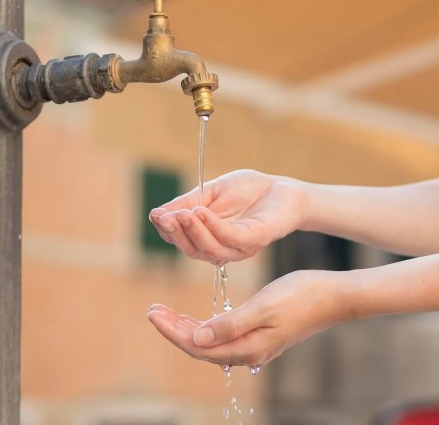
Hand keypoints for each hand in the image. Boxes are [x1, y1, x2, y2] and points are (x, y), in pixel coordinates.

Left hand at [146, 270, 351, 366]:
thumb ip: (230, 324)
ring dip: (187, 328)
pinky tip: (197, 318)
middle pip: (200, 346)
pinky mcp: (260, 336)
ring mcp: (255, 345)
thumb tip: (197, 337)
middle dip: (174, 329)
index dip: (172, 330)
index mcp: (247, 346)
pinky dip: (205, 327)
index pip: (197, 345)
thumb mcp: (264, 306)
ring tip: (166, 313)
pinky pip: (223, 337)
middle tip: (153, 310)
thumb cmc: (302, 296)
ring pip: (210, 342)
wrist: (334, 296)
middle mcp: (248, 351)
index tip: (153, 312)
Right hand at [149, 170, 306, 264]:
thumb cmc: (247, 191)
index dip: (167, 230)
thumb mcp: (210, 193)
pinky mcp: (255, 240)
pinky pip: (230, 238)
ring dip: (193, 231)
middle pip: (192, 250)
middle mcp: (222, 248)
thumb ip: (187, 203)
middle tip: (165, 217)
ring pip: (209, 249)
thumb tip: (156, 214)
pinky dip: (213, 226)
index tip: (156, 215)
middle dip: (176, 234)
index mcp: (208, 238)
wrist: (282, 188)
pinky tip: (202, 212)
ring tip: (182, 214)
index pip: (181, 240)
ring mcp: (239, 248)